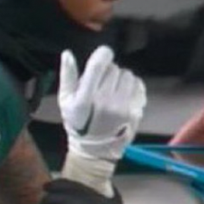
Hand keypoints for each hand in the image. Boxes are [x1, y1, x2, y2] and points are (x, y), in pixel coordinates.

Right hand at [59, 46, 146, 161]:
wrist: (96, 150)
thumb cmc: (78, 123)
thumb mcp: (65, 101)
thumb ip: (67, 77)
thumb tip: (68, 53)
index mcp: (85, 99)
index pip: (98, 66)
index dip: (103, 54)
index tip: (103, 54)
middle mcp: (105, 102)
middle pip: (114, 68)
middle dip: (108, 72)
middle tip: (101, 85)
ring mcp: (123, 107)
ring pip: (127, 75)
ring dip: (120, 79)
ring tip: (112, 91)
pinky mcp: (136, 110)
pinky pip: (138, 85)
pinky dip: (132, 87)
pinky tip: (123, 96)